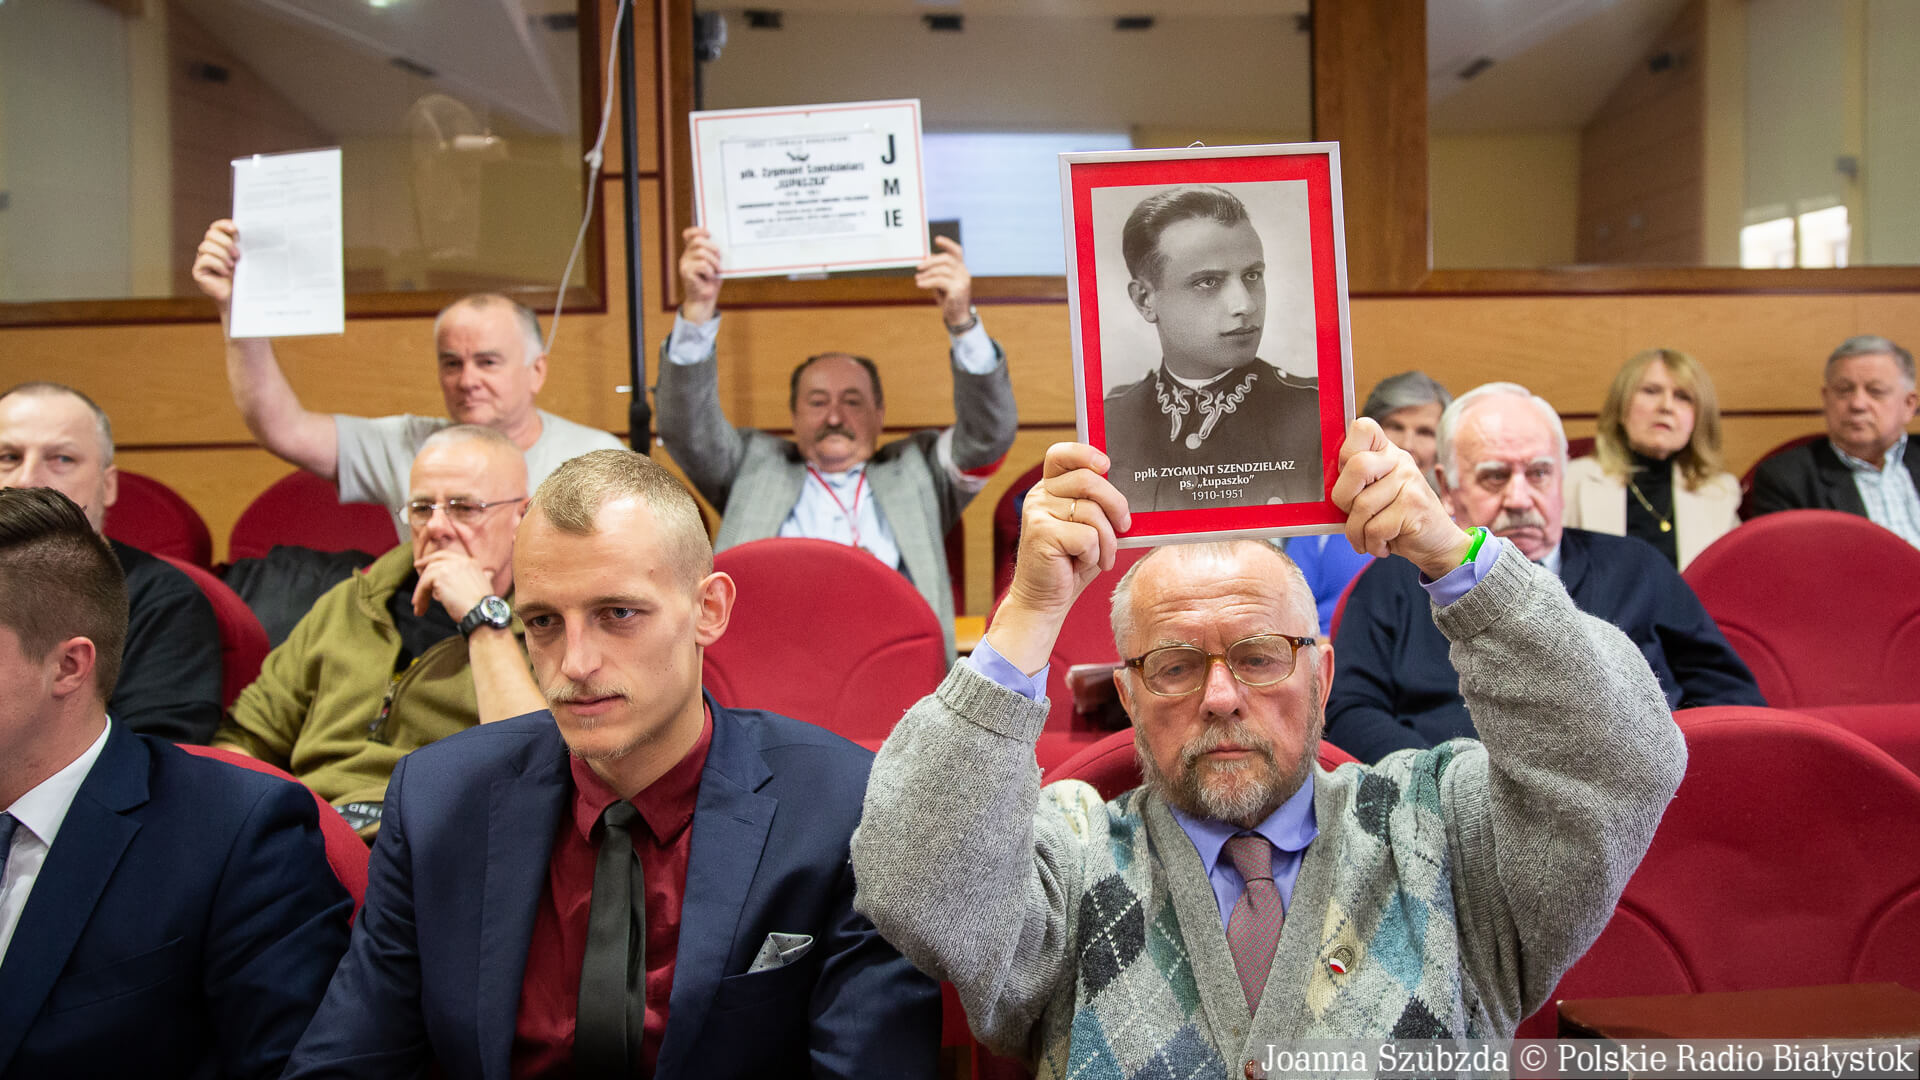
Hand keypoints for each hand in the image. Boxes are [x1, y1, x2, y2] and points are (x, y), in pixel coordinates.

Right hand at [191, 220, 239, 308]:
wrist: (238, 298)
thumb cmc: (242, 278)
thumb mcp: (244, 258)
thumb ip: (242, 245)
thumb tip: (247, 231)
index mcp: (220, 243)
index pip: (216, 227)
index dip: (223, 225)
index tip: (235, 229)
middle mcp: (209, 249)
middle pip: (210, 234)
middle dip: (225, 243)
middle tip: (237, 255)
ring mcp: (201, 259)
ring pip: (206, 246)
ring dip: (222, 255)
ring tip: (232, 265)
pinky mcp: (198, 270)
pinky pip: (205, 259)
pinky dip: (217, 264)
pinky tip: (224, 272)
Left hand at [412, 549, 498, 621]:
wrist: (482, 612)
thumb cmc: (484, 605)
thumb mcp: (486, 585)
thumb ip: (485, 576)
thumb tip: (490, 573)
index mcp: (471, 563)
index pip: (448, 556)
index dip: (436, 559)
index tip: (426, 564)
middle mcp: (461, 561)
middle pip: (436, 560)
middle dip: (424, 564)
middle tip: (416, 568)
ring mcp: (450, 567)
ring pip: (427, 574)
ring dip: (420, 591)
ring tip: (418, 605)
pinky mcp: (440, 576)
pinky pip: (423, 585)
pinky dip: (419, 597)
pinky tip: (420, 608)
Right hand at [679, 226, 722, 323]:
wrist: (704, 300)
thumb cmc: (710, 282)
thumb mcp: (714, 264)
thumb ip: (713, 253)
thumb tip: (718, 245)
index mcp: (692, 251)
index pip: (689, 234)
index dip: (698, 230)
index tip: (709, 234)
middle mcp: (686, 256)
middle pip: (698, 241)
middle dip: (713, 249)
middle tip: (719, 260)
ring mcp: (684, 263)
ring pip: (702, 253)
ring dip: (714, 263)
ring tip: (716, 272)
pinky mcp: (686, 272)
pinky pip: (703, 265)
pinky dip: (710, 272)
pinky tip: (709, 278)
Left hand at [915, 236, 972, 326]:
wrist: (957, 317)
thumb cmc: (948, 299)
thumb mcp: (942, 283)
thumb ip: (937, 271)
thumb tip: (927, 258)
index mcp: (961, 268)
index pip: (957, 251)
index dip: (947, 243)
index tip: (936, 239)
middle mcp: (964, 273)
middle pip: (947, 259)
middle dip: (930, 261)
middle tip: (918, 267)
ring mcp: (962, 281)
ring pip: (942, 270)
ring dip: (927, 274)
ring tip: (918, 279)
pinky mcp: (957, 290)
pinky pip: (939, 281)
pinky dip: (927, 282)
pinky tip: (920, 284)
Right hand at [984, 442, 1131, 674]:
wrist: (1045, 599)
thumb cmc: (1071, 562)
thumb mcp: (1089, 527)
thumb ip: (1099, 505)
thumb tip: (1129, 493)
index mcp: (1050, 488)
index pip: (1061, 454)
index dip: (1085, 453)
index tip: (1106, 465)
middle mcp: (1039, 495)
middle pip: (1088, 480)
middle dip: (1116, 504)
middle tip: (1124, 526)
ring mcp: (1037, 513)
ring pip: (1092, 512)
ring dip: (1107, 540)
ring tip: (1100, 556)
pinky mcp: (1041, 533)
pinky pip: (1087, 536)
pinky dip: (1094, 554)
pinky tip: (1082, 563)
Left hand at [1329, 417, 1473, 578]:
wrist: (1436, 543)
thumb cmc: (1395, 520)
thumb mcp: (1374, 495)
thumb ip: (1354, 483)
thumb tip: (1323, 483)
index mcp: (1386, 452)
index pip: (1363, 428)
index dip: (1346, 451)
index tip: (1347, 478)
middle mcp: (1400, 460)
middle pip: (1357, 466)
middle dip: (1343, 500)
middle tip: (1352, 515)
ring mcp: (1410, 481)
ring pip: (1362, 505)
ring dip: (1357, 532)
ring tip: (1368, 538)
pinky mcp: (1415, 506)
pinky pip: (1375, 527)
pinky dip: (1372, 544)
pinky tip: (1382, 544)